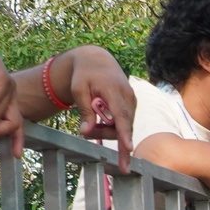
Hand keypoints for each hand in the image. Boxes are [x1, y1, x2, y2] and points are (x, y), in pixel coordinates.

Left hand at [58, 45, 133, 170]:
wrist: (97, 61)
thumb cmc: (85, 75)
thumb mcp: (78, 90)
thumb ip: (84, 111)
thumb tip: (86, 132)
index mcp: (113, 90)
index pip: (120, 115)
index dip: (124, 133)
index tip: (129, 148)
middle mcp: (128, 96)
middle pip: (121, 126)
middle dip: (104, 134)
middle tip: (85, 133)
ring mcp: (132, 101)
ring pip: (124, 126)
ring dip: (107, 131)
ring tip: (91, 124)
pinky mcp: (131, 105)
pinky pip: (124, 122)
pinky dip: (112, 126)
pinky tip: (101, 120)